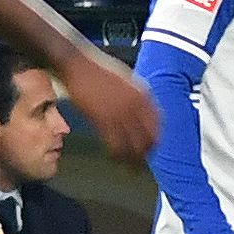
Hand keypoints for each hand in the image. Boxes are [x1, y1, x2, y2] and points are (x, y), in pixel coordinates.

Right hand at [53, 46, 159, 162]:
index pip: (156, 124)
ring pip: (131, 143)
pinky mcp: (101, 119)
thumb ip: (137, 96)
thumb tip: (143, 113)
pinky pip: (113, 142)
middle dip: (145, 153)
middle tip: (142, 164)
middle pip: (146, 137)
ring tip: (130, 168)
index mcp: (142, 95)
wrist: (77, 66)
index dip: (155, 140)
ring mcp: (118, 113)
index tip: (152, 149)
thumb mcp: (126, 80)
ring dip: (131, 158)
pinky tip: (115, 158)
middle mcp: (134, 106)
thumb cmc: (98, 70)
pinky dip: (116, 153)